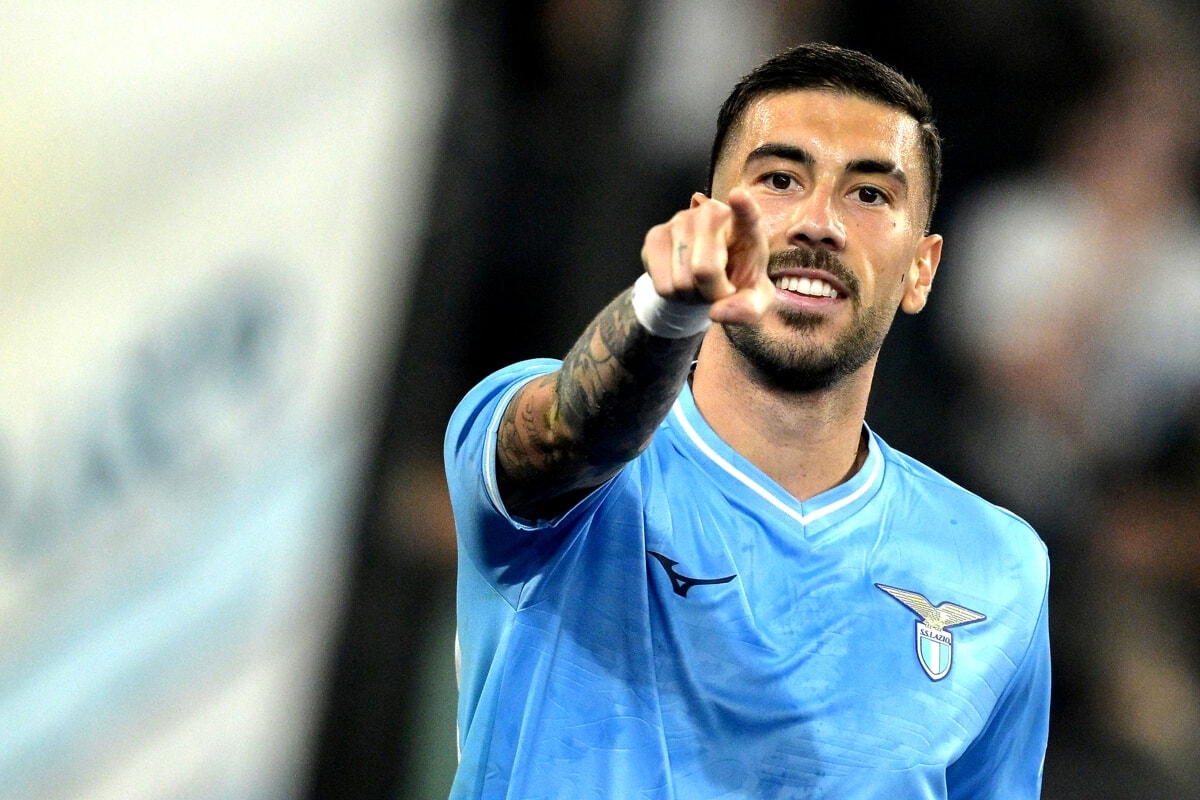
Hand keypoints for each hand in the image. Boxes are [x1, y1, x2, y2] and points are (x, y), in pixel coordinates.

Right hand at [639, 187, 774, 324]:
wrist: (706, 280)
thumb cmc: (737, 283)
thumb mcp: (754, 300)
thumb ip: (748, 309)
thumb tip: (717, 312)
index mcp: (745, 227)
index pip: (746, 215)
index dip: (743, 207)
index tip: (738, 196)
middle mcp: (711, 214)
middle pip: (704, 269)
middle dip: (711, 293)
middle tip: (718, 290)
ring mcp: (680, 221)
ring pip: (681, 281)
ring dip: (691, 296)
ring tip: (700, 284)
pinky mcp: (656, 235)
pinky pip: (662, 284)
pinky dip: (673, 296)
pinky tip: (681, 281)